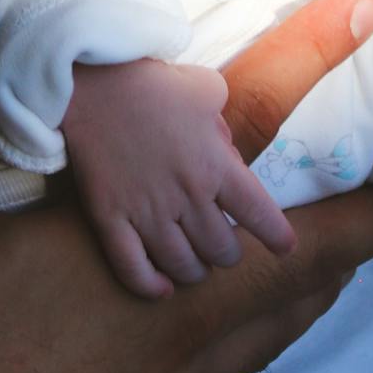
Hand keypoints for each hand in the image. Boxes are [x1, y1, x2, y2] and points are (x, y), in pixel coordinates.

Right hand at [0, 0, 372, 372]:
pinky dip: (247, 334)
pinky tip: (206, 334)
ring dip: (309, 287)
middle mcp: (181, 341)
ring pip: (268, 336)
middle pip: (308, 281)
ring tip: (327, 257)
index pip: (272, 190)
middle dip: (368, 235)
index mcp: (152, 276)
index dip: (362, 173)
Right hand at [62, 59, 294, 297]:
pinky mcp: (109, 217)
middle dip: (227, 255)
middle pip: (221, 250)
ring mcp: (146, 211)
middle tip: (223, 249)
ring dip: (195, 272)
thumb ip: (224, 128)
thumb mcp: (206, 90)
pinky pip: (132, 267)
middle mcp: (186, 195)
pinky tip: (162, 289)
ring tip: (196, 268)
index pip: (259, 215)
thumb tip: (226, 154)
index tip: (283, 247)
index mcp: (215, 165)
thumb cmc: (152, 83)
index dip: (276, 237)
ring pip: (182, 264)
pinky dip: (150, 285)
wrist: (89, 84)